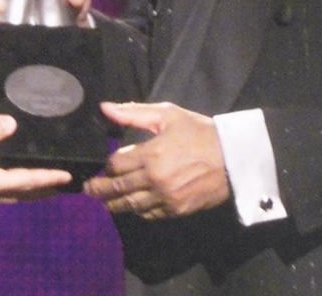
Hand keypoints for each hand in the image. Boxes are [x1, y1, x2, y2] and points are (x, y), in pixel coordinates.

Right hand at [0, 115, 71, 213]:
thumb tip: (12, 124)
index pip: (25, 181)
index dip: (47, 178)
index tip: (66, 177)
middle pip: (18, 194)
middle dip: (39, 189)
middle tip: (58, 184)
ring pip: (3, 198)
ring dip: (20, 191)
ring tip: (34, 183)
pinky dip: (1, 191)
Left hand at [83, 101, 228, 220]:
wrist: (233, 157)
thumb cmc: (198, 131)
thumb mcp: (166, 114)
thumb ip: (132, 113)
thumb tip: (104, 108)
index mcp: (150, 154)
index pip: (116, 164)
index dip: (107, 166)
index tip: (102, 167)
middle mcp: (155, 179)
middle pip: (119, 188)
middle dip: (100, 190)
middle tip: (88, 191)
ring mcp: (167, 197)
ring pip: (132, 205)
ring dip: (115, 205)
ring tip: (104, 204)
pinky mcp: (178, 210)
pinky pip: (151, 214)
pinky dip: (139, 212)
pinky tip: (132, 208)